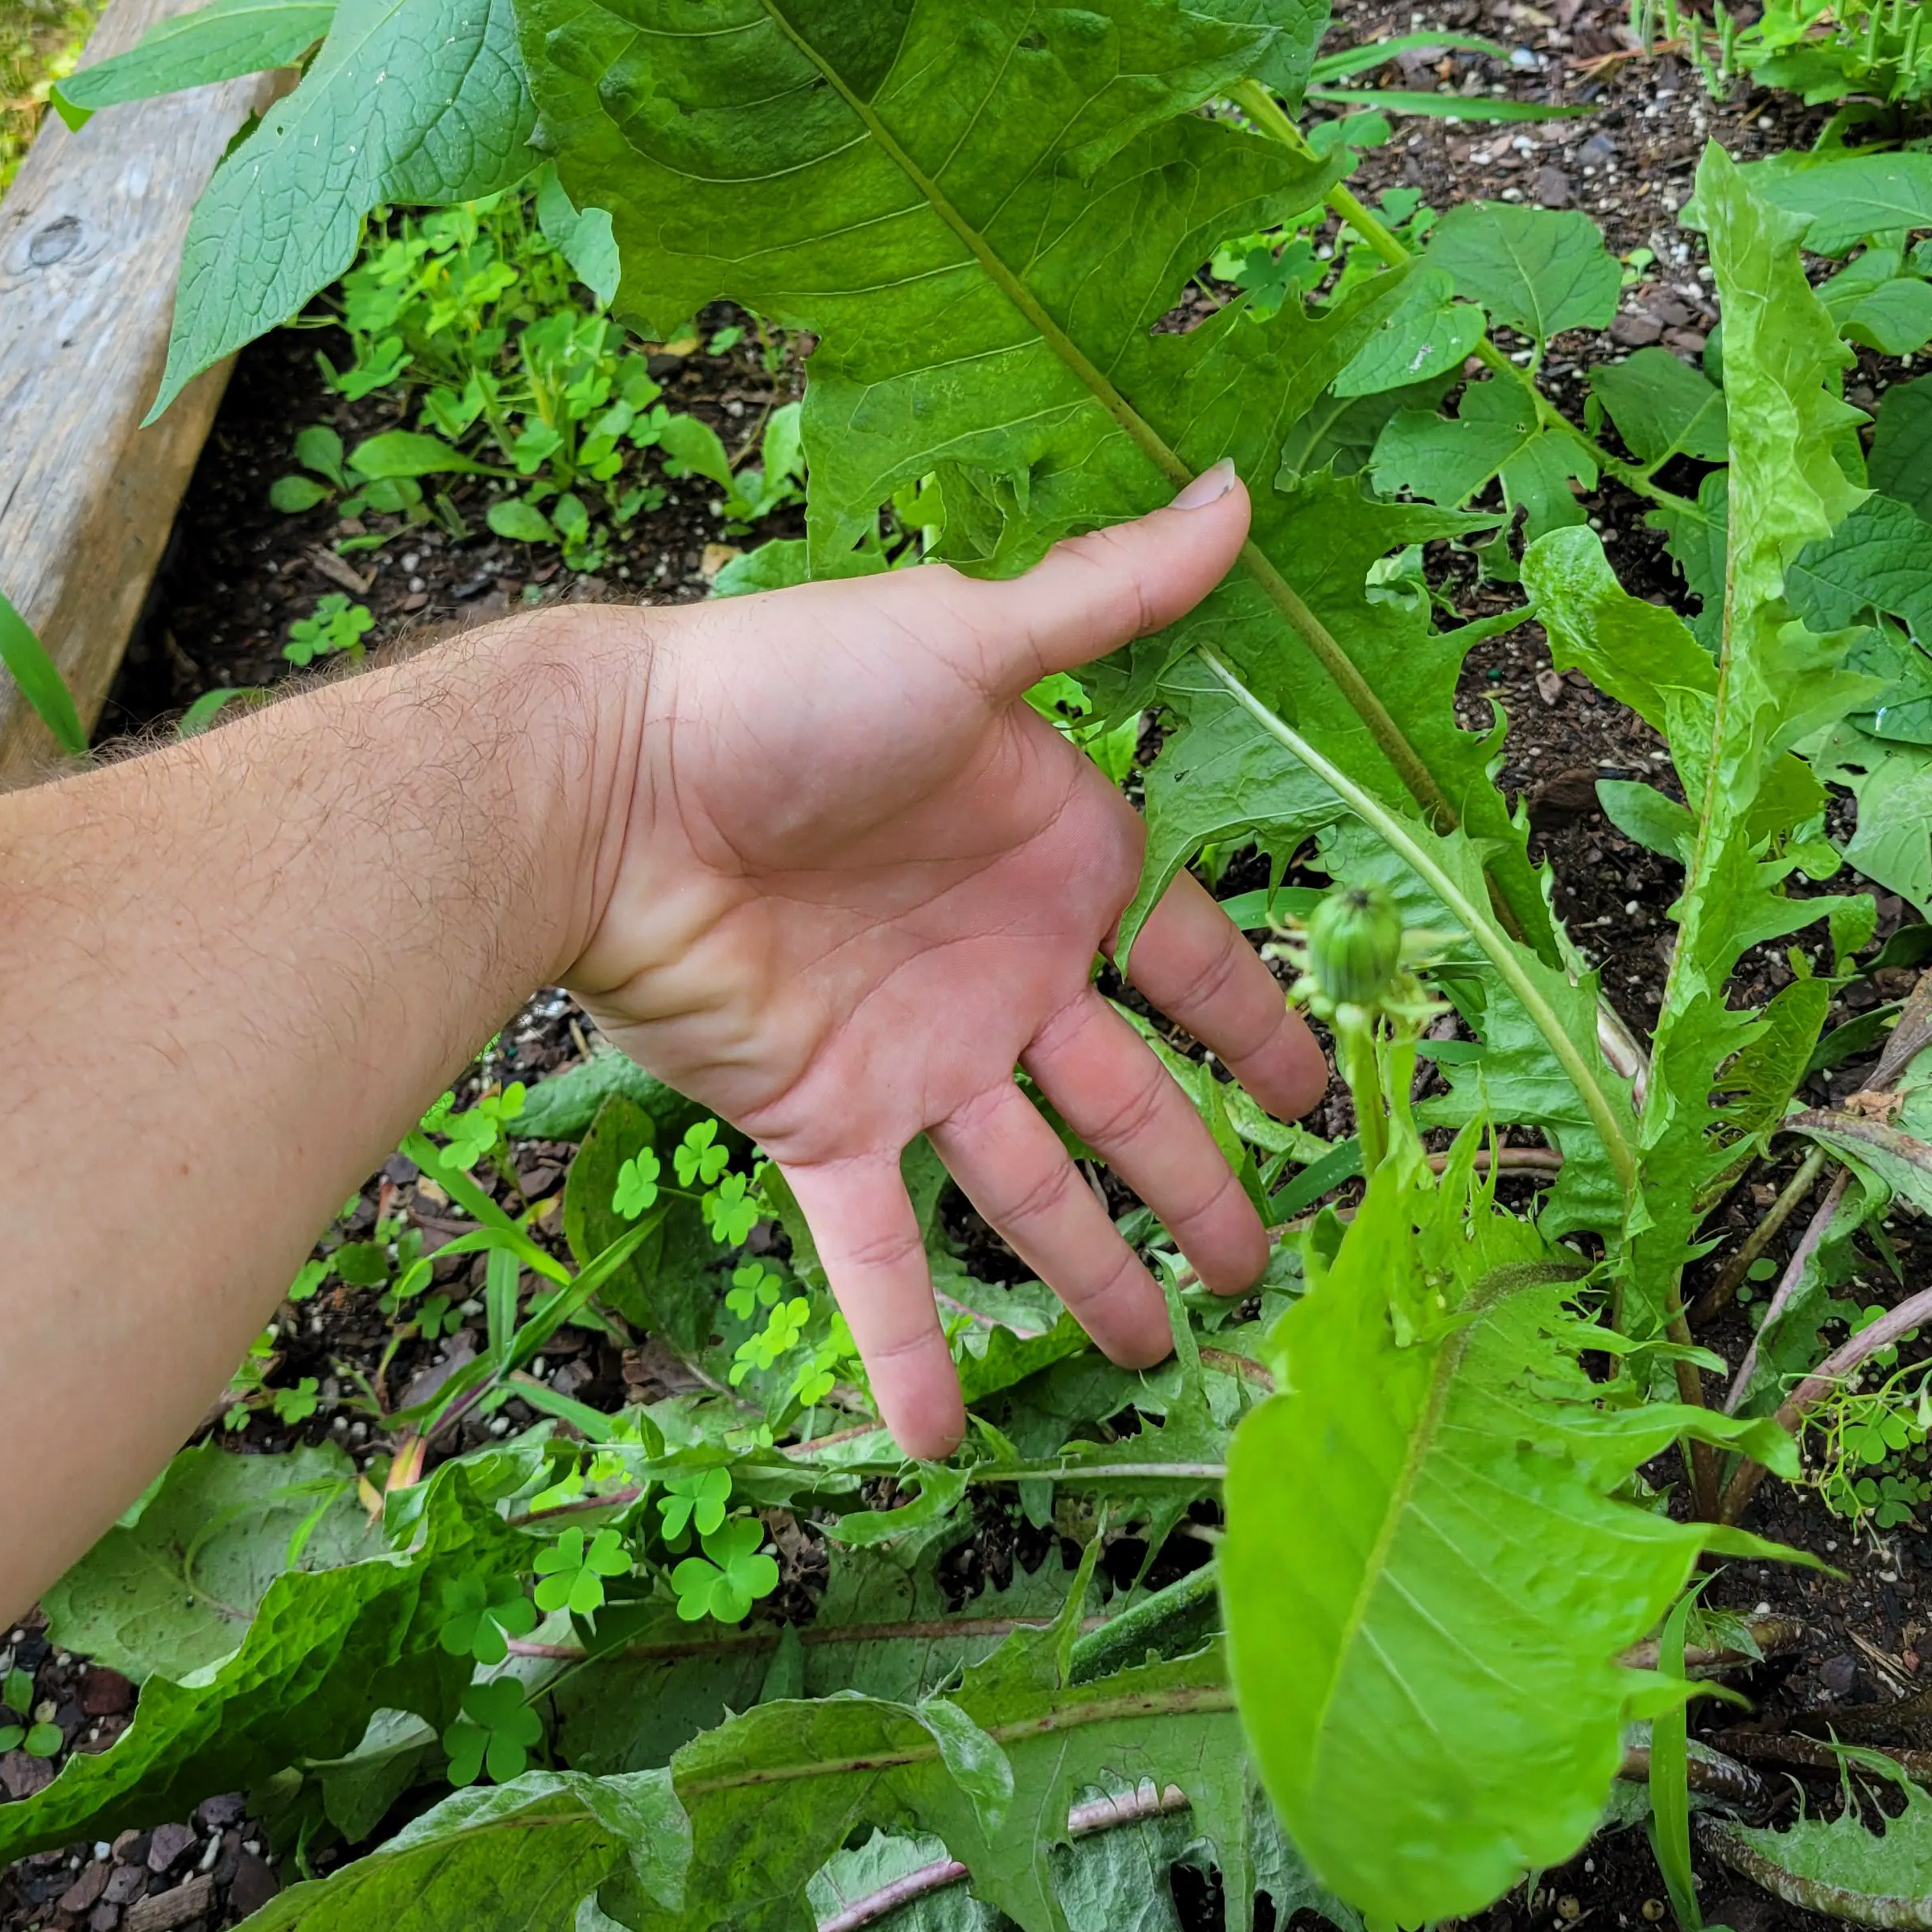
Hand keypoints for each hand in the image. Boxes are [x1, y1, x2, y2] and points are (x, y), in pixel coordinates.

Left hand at [567, 465, 1327, 1450]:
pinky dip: (904, 1344)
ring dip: (1089, 1276)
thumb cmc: (784, 694)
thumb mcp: (964, 639)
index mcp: (1055, 858)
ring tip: (1155, 1356)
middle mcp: (1001, 970)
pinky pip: (875, 1250)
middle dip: (1198, 1187)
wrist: (605, 787)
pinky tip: (940, 1438)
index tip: (1326, 1100)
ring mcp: (917, 1057)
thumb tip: (1233, 492)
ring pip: (1029, 1192)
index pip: (1190, 961)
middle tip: (1262, 1273)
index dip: (1259, 1030)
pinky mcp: (822, 1123)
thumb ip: (1106, 598)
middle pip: (1127, 1103)